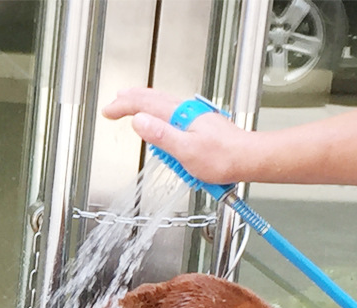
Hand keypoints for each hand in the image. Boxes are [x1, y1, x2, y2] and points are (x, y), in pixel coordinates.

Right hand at [102, 87, 251, 184]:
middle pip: (152, 98)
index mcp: (180, 116)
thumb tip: (139, 121)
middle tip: (115, 101)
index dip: (123, 107)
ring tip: (131, 103)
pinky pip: (171, 113)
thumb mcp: (186, 151)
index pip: (144, 104)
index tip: (108, 111)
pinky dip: (157, 111)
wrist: (248, 159)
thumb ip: (161, 136)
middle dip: (131, 99)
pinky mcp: (198, 125)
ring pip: (162, 104)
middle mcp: (186, 112)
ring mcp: (193, 117)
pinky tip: (157, 117)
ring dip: (143, 102)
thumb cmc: (222, 159)